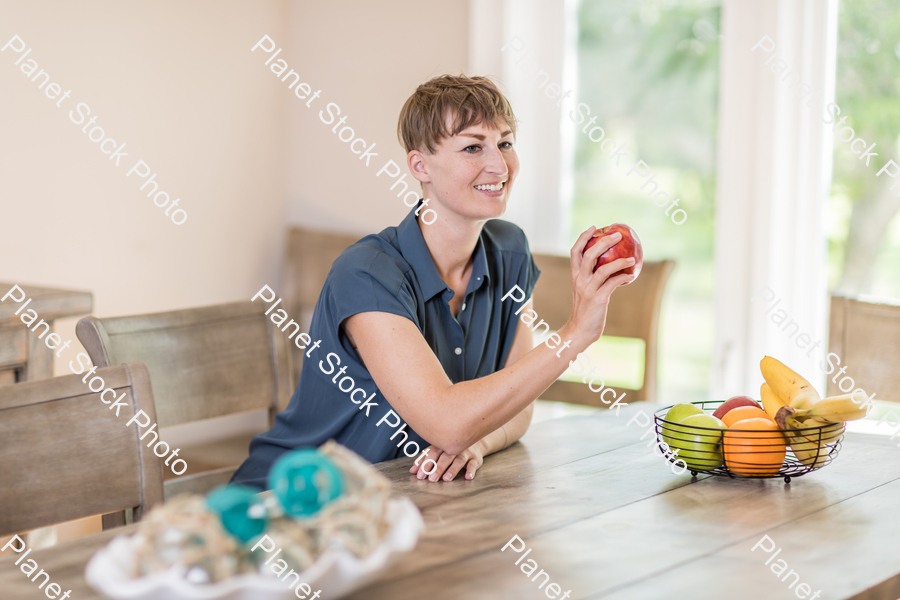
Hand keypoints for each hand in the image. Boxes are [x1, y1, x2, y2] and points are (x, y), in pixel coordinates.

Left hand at [408, 441, 485, 481]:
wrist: (473, 442)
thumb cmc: (451, 449)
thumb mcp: (438, 451)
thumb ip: (424, 460)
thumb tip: (412, 471)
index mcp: (441, 445)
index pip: (432, 453)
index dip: (425, 464)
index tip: (420, 475)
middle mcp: (453, 448)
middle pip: (444, 457)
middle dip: (437, 468)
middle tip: (432, 479)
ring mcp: (465, 452)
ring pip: (458, 460)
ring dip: (452, 469)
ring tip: (446, 479)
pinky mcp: (475, 458)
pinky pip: (473, 464)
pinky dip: (471, 470)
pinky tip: (468, 477)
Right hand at [566, 226, 636, 341]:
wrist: (580, 330)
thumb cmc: (587, 311)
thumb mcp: (586, 291)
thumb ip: (594, 279)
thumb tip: (613, 267)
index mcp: (575, 276)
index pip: (575, 252)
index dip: (583, 237)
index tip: (594, 228)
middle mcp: (579, 280)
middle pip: (589, 254)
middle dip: (603, 242)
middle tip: (617, 235)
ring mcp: (588, 290)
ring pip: (603, 268)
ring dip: (619, 261)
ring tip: (631, 258)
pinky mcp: (598, 299)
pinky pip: (613, 283)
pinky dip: (623, 277)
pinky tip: (631, 275)